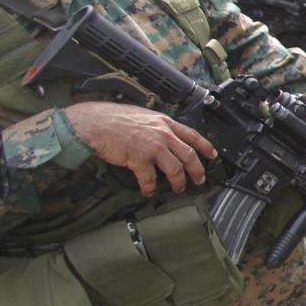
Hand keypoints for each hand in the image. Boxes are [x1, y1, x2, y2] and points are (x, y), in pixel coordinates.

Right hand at [64, 100, 215, 195]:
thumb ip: (154, 125)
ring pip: (175, 169)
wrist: (92, 123)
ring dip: (178, 182)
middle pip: (189, 155)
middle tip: (199, 180)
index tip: (212, 155)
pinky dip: (150, 187)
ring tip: (177, 189)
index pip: (192, 135)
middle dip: (197, 170)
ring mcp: (153, 146)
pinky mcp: (140, 159)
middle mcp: (162, 134)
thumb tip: (160, 134)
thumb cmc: (111, 118)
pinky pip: (150, 179)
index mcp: (164, 122)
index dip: (206, 146)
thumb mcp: (140, 115)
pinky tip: (148, 191)